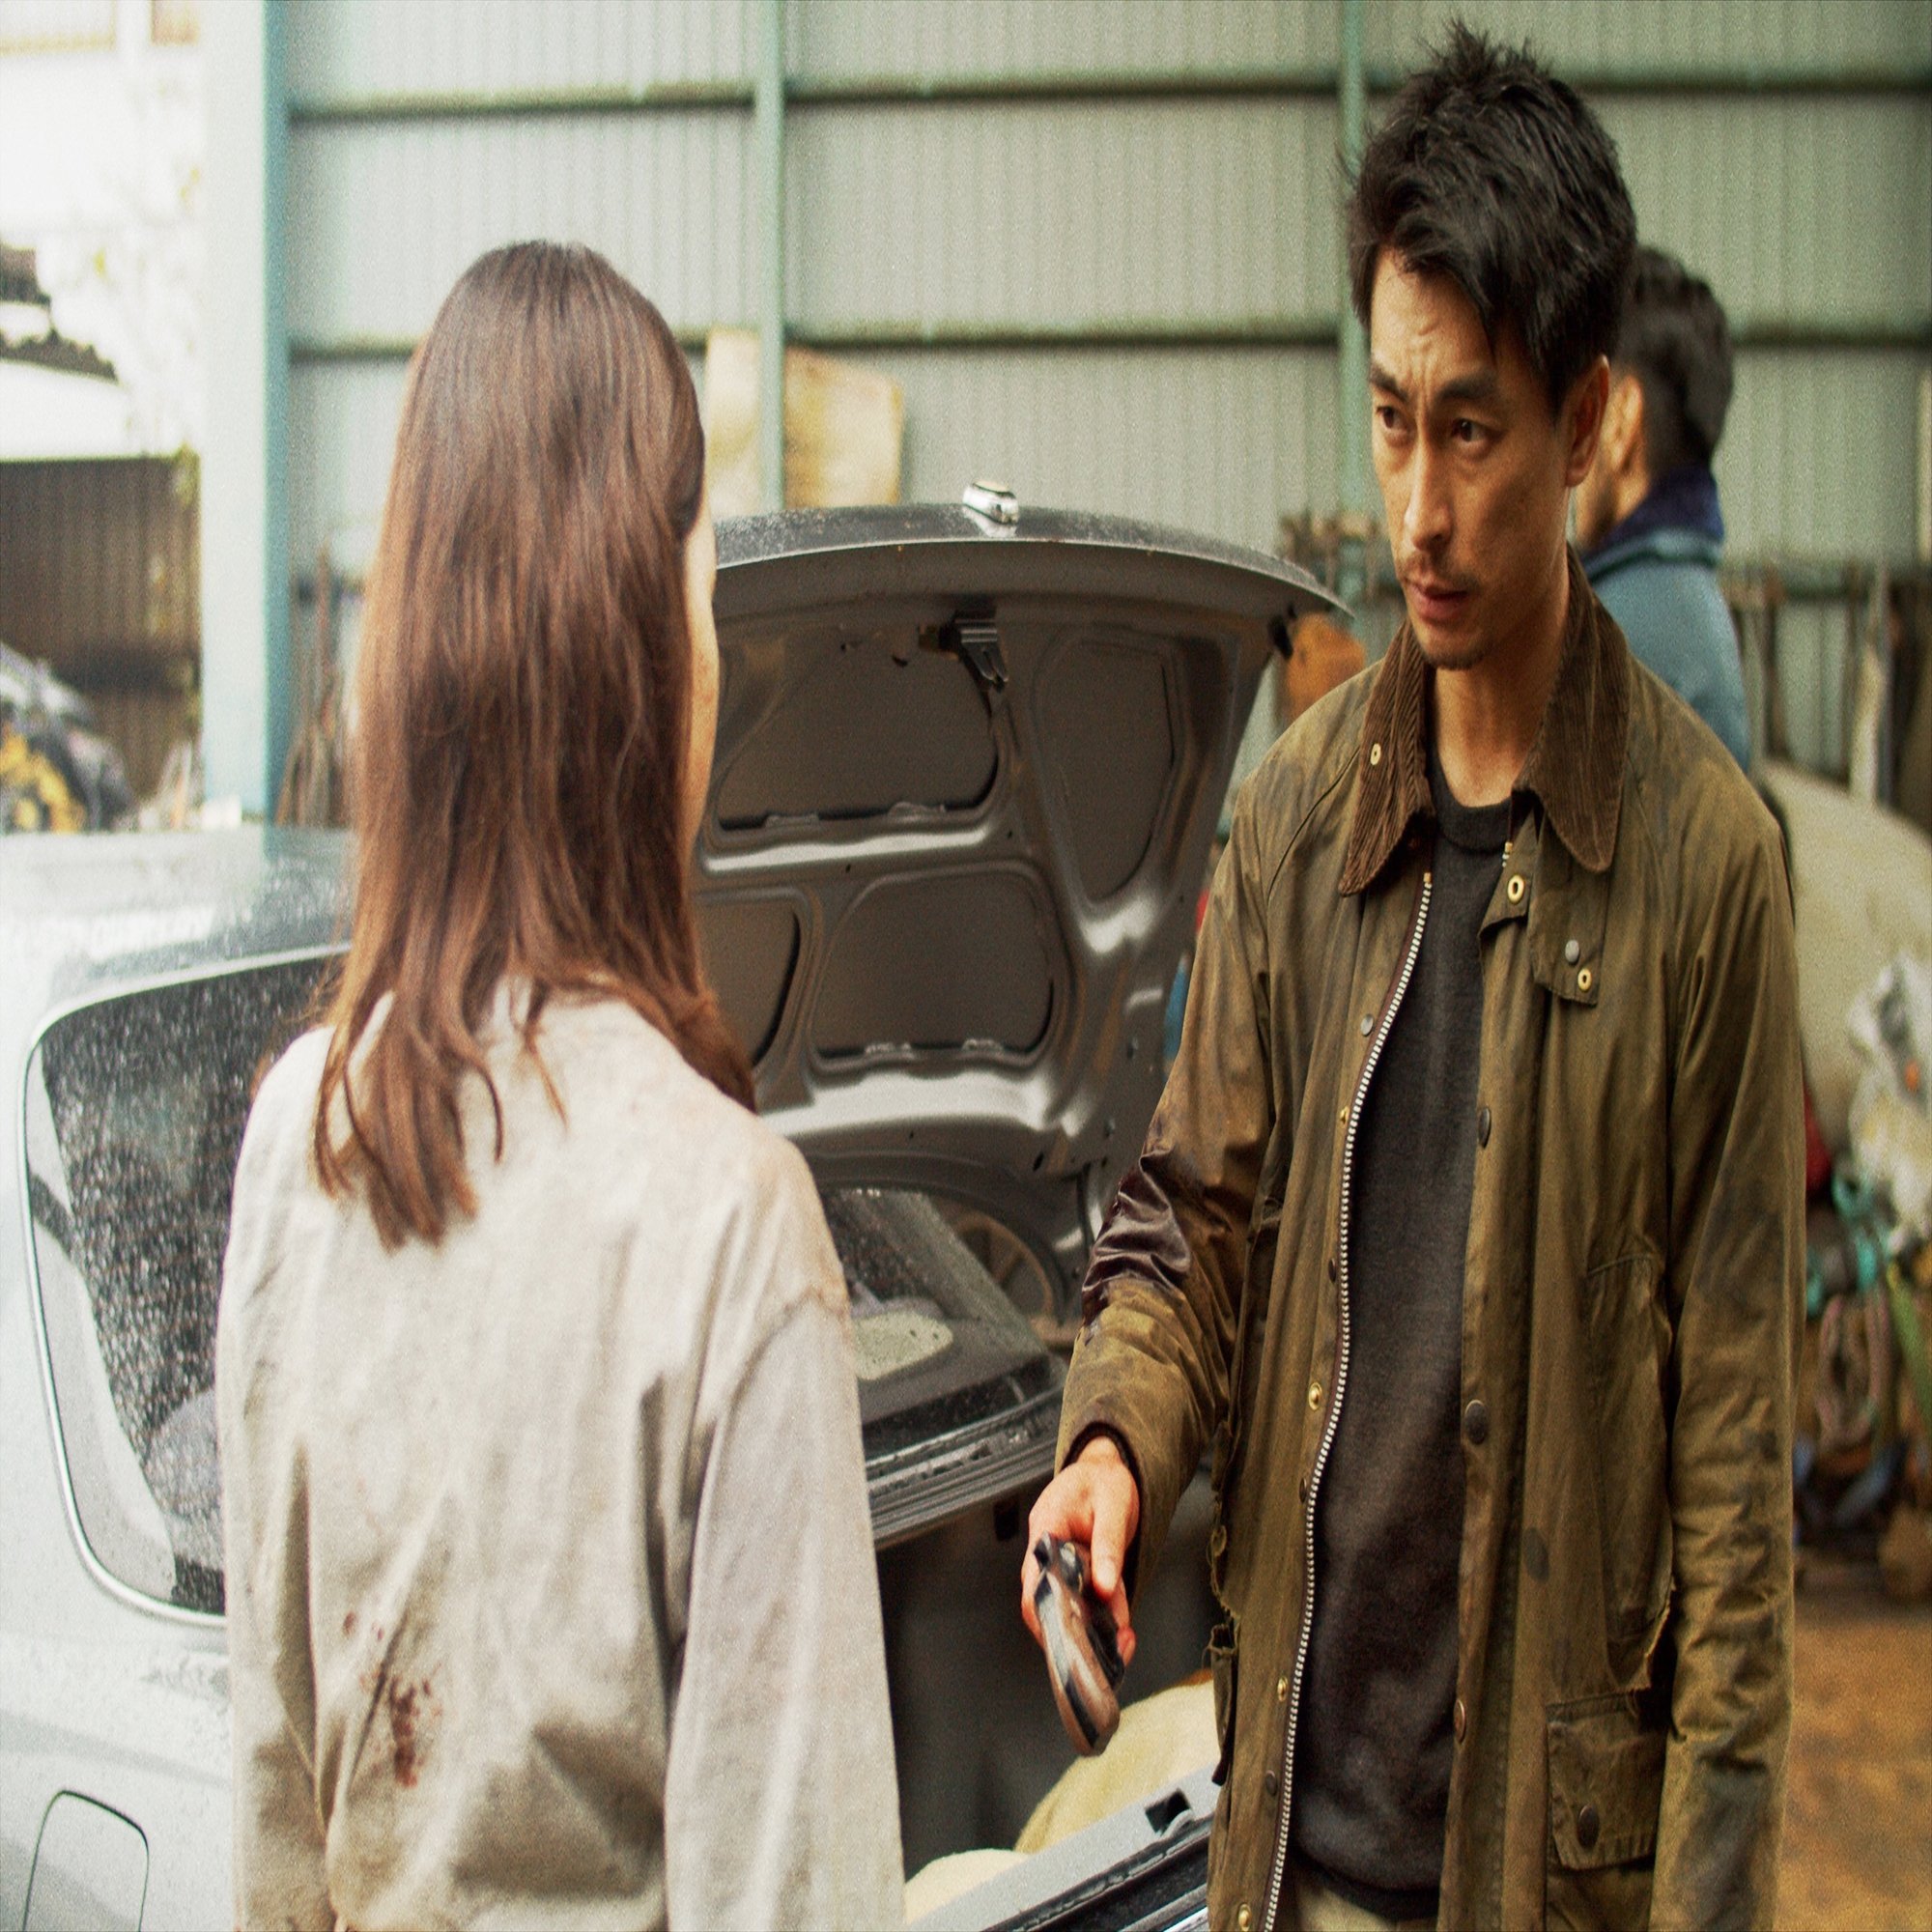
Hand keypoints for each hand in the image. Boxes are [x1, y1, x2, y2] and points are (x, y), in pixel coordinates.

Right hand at [1020, 1434, 1140, 1669]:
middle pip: (1048, 1603)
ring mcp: (1062, 1566)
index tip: (1067, 1637)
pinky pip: (1089, 1603)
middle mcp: (1048, 1553)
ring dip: (1095, 1630)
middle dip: (1075, 1633)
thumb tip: (1104, 1585)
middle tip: (1106, 1649)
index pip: (1034, 1578)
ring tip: (1123, 1642)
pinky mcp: (1080, 1575)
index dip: (1044, 1612)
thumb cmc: (1104, 1480)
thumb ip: (1108, 1545)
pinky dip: (1106, 1618)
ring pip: (1070, 1609)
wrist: (1108, 1469)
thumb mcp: (1113, 1505)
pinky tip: (1124, 1628)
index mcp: (1047, 1529)